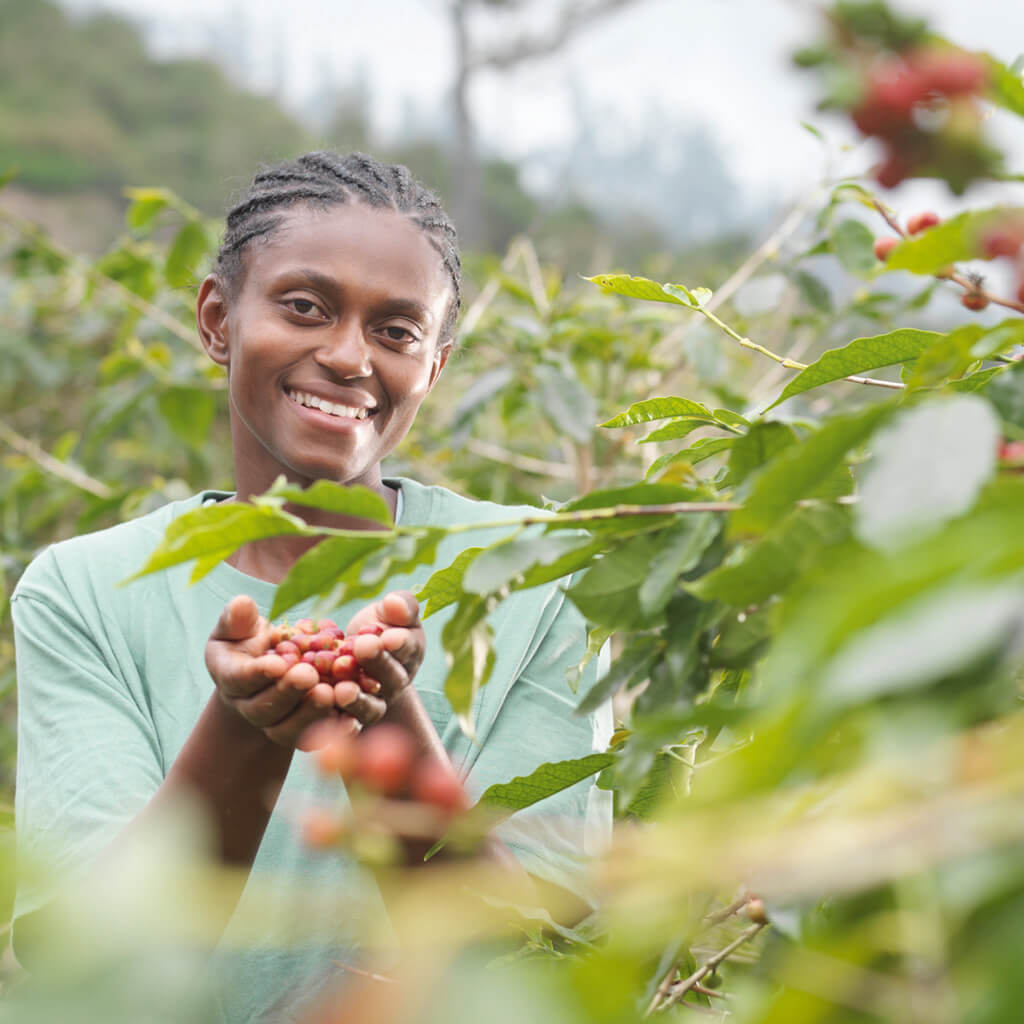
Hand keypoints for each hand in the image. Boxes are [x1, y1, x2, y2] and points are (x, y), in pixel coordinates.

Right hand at [205, 595, 352, 748]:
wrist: (265, 668)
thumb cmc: (249, 639)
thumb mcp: (238, 625)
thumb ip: (238, 618)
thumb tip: (241, 604)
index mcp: (231, 678)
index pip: (241, 679)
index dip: (258, 673)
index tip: (278, 664)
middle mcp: (249, 707)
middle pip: (266, 708)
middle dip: (288, 692)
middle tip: (309, 676)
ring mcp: (275, 723)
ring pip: (289, 728)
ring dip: (311, 713)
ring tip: (331, 693)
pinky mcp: (302, 731)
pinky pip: (315, 736)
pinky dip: (333, 729)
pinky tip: (352, 719)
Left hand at [330, 591, 425, 727]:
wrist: (354, 654)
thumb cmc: (378, 625)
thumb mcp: (389, 611)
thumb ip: (399, 605)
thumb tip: (395, 602)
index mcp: (409, 653)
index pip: (409, 648)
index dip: (399, 643)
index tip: (388, 636)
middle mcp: (396, 683)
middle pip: (391, 679)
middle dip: (378, 663)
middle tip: (363, 647)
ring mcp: (375, 705)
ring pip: (370, 708)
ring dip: (357, 701)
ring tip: (342, 690)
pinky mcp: (349, 721)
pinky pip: (345, 725)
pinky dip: (334, 722)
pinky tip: (319, 709)